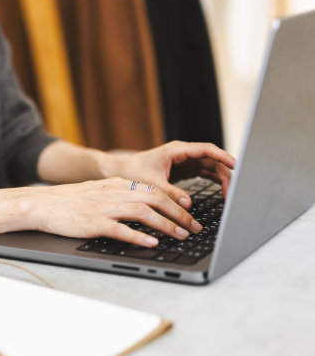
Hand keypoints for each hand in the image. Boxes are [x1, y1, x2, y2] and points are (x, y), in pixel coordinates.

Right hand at [28, 177, 202, 246]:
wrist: (42, 204)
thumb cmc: (69, 202)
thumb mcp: (98, 192)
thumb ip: (119, 196)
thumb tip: (144, 207)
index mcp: (116, 184)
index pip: (153, 189)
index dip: (175, 200)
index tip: (190, 211)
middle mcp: (113, 193)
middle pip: (154, 199)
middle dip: (179, 213)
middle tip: (194, 227)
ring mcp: (104, 207)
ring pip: (143, 212)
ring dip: (166, 224)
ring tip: (181, 235)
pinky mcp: (94, 223)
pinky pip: (121, 229)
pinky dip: (139, 236)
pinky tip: (152, 242)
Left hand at [103, 141, 235, 208]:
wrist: (119, 171)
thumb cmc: (132, 172)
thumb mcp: (151, 184)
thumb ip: (169, 193)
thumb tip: (187, 205)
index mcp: (177, 150)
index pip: (206, 150)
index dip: (223, 157)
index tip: (236, 166)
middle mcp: (184, 154)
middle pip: (213, 161)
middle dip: (226, 175)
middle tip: (232, 194)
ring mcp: (186, 162)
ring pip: (211, 168)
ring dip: (222, 180)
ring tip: (229, 196)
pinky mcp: (185, 171)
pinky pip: (205, 174)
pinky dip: (214, 182)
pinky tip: (223, 193)